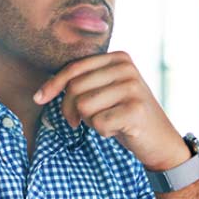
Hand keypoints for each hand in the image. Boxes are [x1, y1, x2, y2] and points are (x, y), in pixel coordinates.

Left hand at [34, 51, 189, 171]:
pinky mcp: (135, 109)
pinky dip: (103, 131)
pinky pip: (98, 122)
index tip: (38, 98)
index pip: (75, 68)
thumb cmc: (125, 116)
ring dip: (90, 121)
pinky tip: (118, 130)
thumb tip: (41, 91)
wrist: (160, 141)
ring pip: (84, 106)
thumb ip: (84, 82)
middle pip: (75, 87)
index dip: (53, 84)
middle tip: (79, 122)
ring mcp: (133, 87)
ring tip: (108, 122)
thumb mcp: (106, 92)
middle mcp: (127, 68)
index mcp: (119, 57)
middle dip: (71, 109)